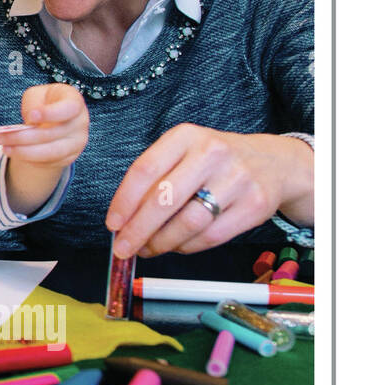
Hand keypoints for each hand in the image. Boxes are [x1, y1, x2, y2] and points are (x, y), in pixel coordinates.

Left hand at [0, 83, 88, 169]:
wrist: (54, 120)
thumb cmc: (44, 102)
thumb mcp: (37, 95)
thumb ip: (34, 104)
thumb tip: (31, 122)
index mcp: (74, 101)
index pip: (69, 108)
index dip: (51, 114)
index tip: (31, 116)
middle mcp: (80, 123)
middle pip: (53, 134)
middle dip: (24, 137)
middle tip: (0, 137)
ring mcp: (76, 143)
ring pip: (51, 152)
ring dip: (24, 152)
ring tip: (4, 148)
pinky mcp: (69, 157)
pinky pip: (48, 162)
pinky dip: (29, 159)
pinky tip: (15, 152)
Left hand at [105, 126, 313, 257]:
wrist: (272, 162)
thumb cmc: (213, 161)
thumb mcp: (183, 153)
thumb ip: (154, 178)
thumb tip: (123, 220)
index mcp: (186, 136)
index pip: (145, 170)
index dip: (124, 202)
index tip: (112, 224)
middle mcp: (212, 153)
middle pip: (164, 200)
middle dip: (138, 230)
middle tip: (124, 247)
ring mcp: (237, 179)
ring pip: (188, 222)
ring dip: (161, 242)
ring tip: (148, 248)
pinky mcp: (255, 205)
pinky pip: (211, 236)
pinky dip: (186, 247)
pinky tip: (176, 245)